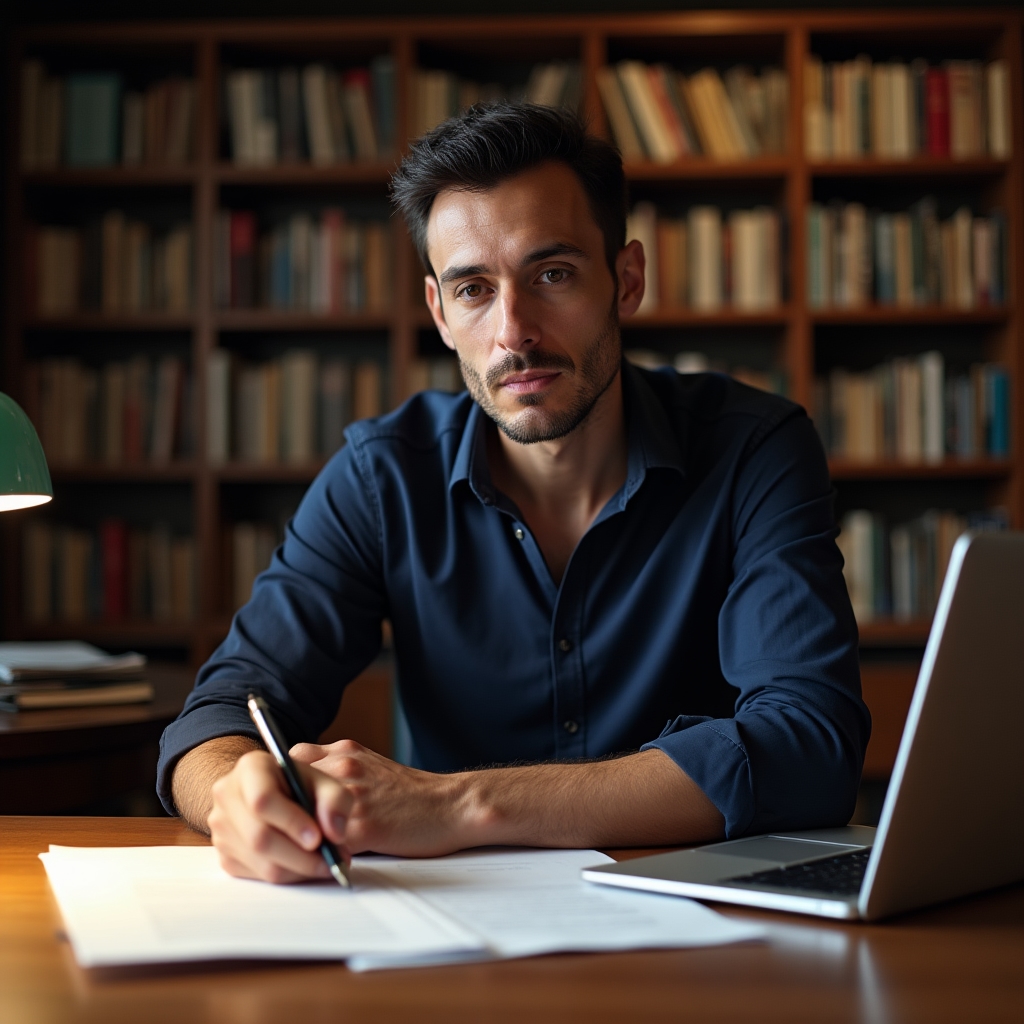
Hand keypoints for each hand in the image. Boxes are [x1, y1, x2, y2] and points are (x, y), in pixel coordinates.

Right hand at [207, 748, 351, 883]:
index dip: (291, 822)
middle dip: (301, 856)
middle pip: (260, 837)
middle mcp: (228, 796)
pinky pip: (259, 876)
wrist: (273, 792)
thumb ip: (336, 800)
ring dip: (299, 870)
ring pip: (261, 862)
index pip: (263, 799)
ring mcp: (222, 828)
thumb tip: (334, 833)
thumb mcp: (324, 781)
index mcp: (250, 768)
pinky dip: (289, 876)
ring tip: (327, 863)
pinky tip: (306, 865)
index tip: (318, 838)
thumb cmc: (299, 785)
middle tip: (332, 860)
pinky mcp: (226, 855)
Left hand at [290, 739, 469, 857]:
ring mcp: (352, 796)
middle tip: (284, 828)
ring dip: (298, 836)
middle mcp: (345, 767)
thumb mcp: (372, 763)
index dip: (284, 781)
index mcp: (345, 751)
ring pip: (302, 816)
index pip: (292, 759)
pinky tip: (323, 864)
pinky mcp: (363, 827)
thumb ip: (338, 766)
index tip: (282, 798)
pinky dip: (319, 857)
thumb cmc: (412, 792)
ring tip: (301, 850)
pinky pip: (324, 845)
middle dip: (284, 809)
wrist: (451, 805)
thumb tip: (302, 777)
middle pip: (290, 787)